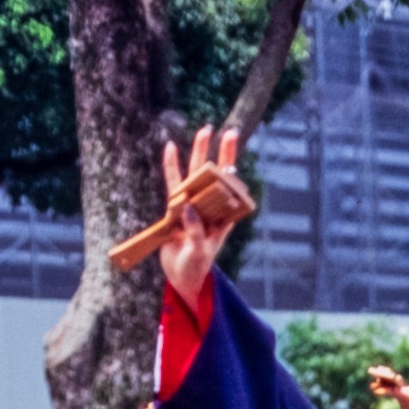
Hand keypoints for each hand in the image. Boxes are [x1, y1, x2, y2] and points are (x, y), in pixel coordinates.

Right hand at [158, 124, 240, 309]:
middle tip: (229, 130)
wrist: (181, 279)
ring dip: (200, 153)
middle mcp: (209, 208)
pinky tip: (170, 146)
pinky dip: (171, 166)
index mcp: (222, 218)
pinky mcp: (176, 209)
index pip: (231, 189)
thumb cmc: (194, 269)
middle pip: (217, 175)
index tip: (238, 153)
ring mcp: (193, 206)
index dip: (234, 169)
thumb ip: (196, 232)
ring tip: (204, 130)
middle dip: (222, 153)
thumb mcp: (198, 253)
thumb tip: (188, 207)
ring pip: (196, 174)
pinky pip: (173, 184)